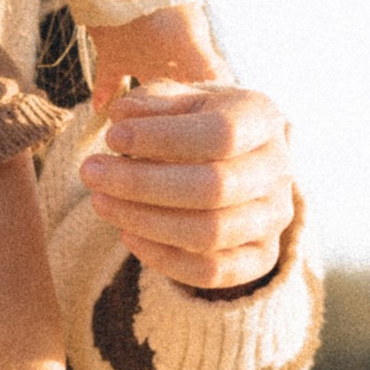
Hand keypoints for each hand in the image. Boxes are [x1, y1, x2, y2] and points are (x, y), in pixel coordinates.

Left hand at [77, 76, 296, 293]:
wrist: (233, 158)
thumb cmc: (194, 122)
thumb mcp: (177, 98)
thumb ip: (152, 103)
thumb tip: (123, 117)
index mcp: (264, 118)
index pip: (221, 134)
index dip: (162, 139)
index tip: (112, 137)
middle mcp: (279, 169)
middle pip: (214, 188)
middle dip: (142, 183)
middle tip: (89, 173)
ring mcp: (275, 217)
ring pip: (210, 233)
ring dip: (145, 221)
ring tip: (101, 202)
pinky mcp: (261, 256)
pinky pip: (212, 271)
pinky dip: (164, 258)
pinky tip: (127, 234)